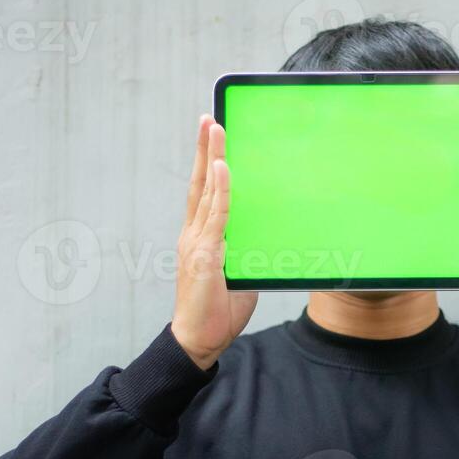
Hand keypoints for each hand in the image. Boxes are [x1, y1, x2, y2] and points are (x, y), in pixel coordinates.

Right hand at [170, 116, 257, 369]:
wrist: (197, 340)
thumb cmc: (217, 311)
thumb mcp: (238, 274)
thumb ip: (246, 252)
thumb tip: (265, 240)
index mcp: (200, 237)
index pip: (204, 192)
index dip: (207, 163)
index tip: (212, 136)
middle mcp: (193, 234)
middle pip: (199, 182)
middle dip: (204, 149)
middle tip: (208, 118)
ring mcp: (196, 242)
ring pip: (205, 191)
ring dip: (211, 158)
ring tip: (215, 129)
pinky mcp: (203, 254)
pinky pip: (215, 215)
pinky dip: (220, 190)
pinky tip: (223, 168)